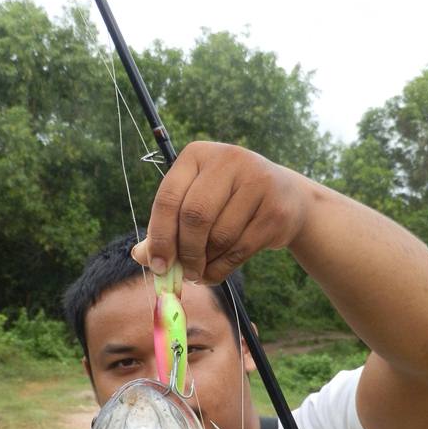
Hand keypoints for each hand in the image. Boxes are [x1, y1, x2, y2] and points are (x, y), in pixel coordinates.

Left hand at [132, 141, 306, 283]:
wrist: (287, 197)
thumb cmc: (227, 202)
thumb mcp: (194, 203)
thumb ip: (164, 227)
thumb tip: (140, 255)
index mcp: (197, 155)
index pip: (168, 197)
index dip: (159, 236)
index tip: (157, 265)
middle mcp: (228, 160)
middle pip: (194, 216)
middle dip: (185, 253)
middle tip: (183, 274)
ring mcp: (256, 181)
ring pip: (219, 236)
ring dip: (206, 262)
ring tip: (202, 269)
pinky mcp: (275, 209)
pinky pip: (239, 249)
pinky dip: (222, 268)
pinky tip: (217, 270)